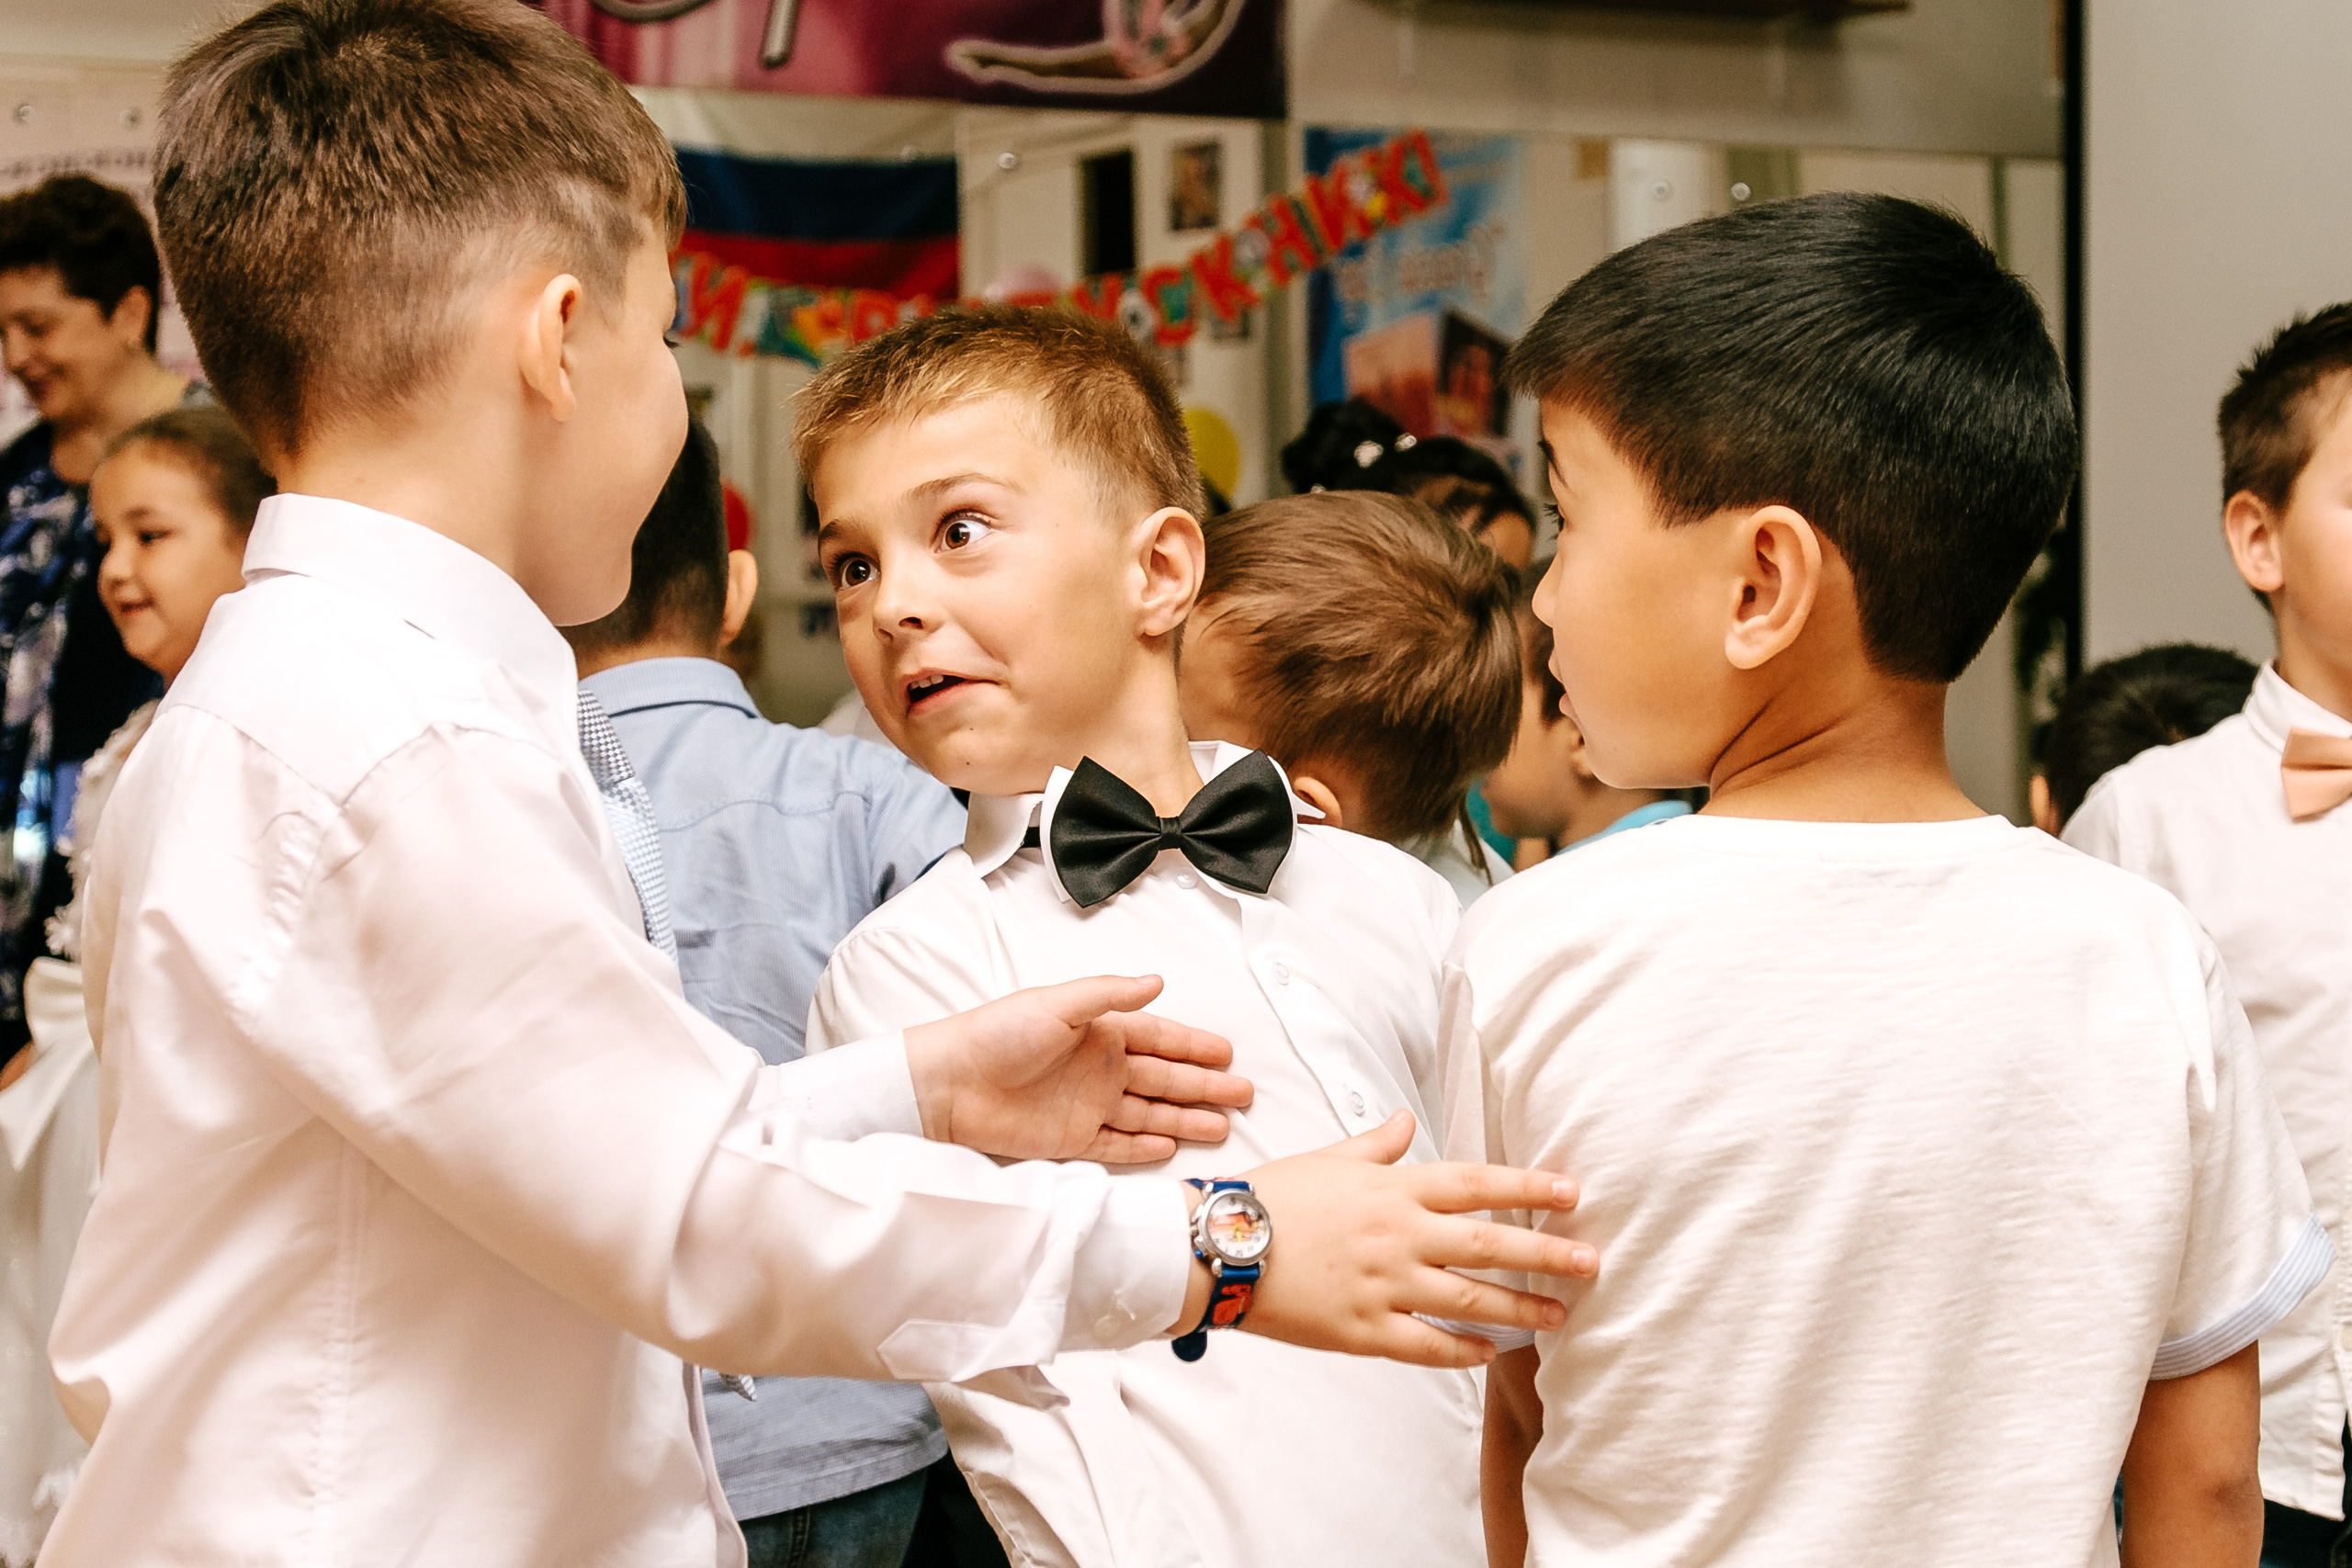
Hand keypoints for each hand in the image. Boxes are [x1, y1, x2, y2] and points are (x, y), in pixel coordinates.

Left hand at [903, 975, 1253, 1163]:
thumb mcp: (1057, 1003)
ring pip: (1149, 1114)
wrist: (950, 1083)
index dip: (1194, 1046)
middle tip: (1243, 1093)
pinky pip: (1117, 1145)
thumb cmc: (997, 1033)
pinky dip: (1144, 1147)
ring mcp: (1087, 1106)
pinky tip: (1171, 1147)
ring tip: (1222, 1126)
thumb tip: (1156, 980)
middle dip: (1203, 1086)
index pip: (1159, 1038)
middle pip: (1164, 1079)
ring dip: (1184, 1119)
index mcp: (1099, 1033)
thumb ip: (1109, 994)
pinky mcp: (1070, 1140)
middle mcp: (1099, 1070)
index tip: (1227, 1054)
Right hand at [1178, 1110, 1595, 1368]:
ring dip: (1519, 1310)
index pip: (1476, 1184)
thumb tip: (1405, 1117)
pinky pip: (1426, 1345)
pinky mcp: (1363, 1330)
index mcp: (1391, 1188)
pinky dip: (1462, 1351)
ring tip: (1557, 1317)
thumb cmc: (1272, 1198)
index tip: (1571, 1193)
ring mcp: (1383, 1286)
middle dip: (1546, 1254)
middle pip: (1488, 1245)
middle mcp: (1398, 1235)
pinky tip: (1489, 1353)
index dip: (1528, 1187)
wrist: (1218, 1248)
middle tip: (1590, 1262)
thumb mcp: (1328, 1159)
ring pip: (1468, 1301)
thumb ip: (1375, 1143)